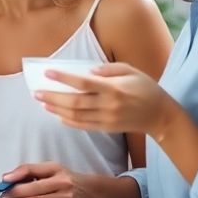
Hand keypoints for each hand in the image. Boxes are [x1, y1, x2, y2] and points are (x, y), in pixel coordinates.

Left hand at [0, 162, 84, 197]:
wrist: (86, 191)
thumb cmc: (62, 178)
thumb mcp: (49, 169)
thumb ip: (28, 172)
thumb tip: (6, 178)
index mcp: (55, 169)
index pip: (33, 169)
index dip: (17, 175)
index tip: (4, 180)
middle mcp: (62, 183)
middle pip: (35, 189)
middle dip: (16, 192)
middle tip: (5, 194)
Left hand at [36, 62, 178, 134]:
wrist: (160, 115)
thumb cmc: (145, 87)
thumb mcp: (131, 71)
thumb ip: (109, 69)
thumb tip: (88, 71)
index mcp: (114, 88)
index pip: (83, 83)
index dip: (64, 78)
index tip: (48, 73)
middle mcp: (109, 105)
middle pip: (75, 102)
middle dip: (53, 97)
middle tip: (36, 92)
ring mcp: (108, 119)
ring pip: (76, 116)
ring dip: (57, 110)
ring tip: (43, 103)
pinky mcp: (108, 128)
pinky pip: (84, 126)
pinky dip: (69, 122)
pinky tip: (57, 116)